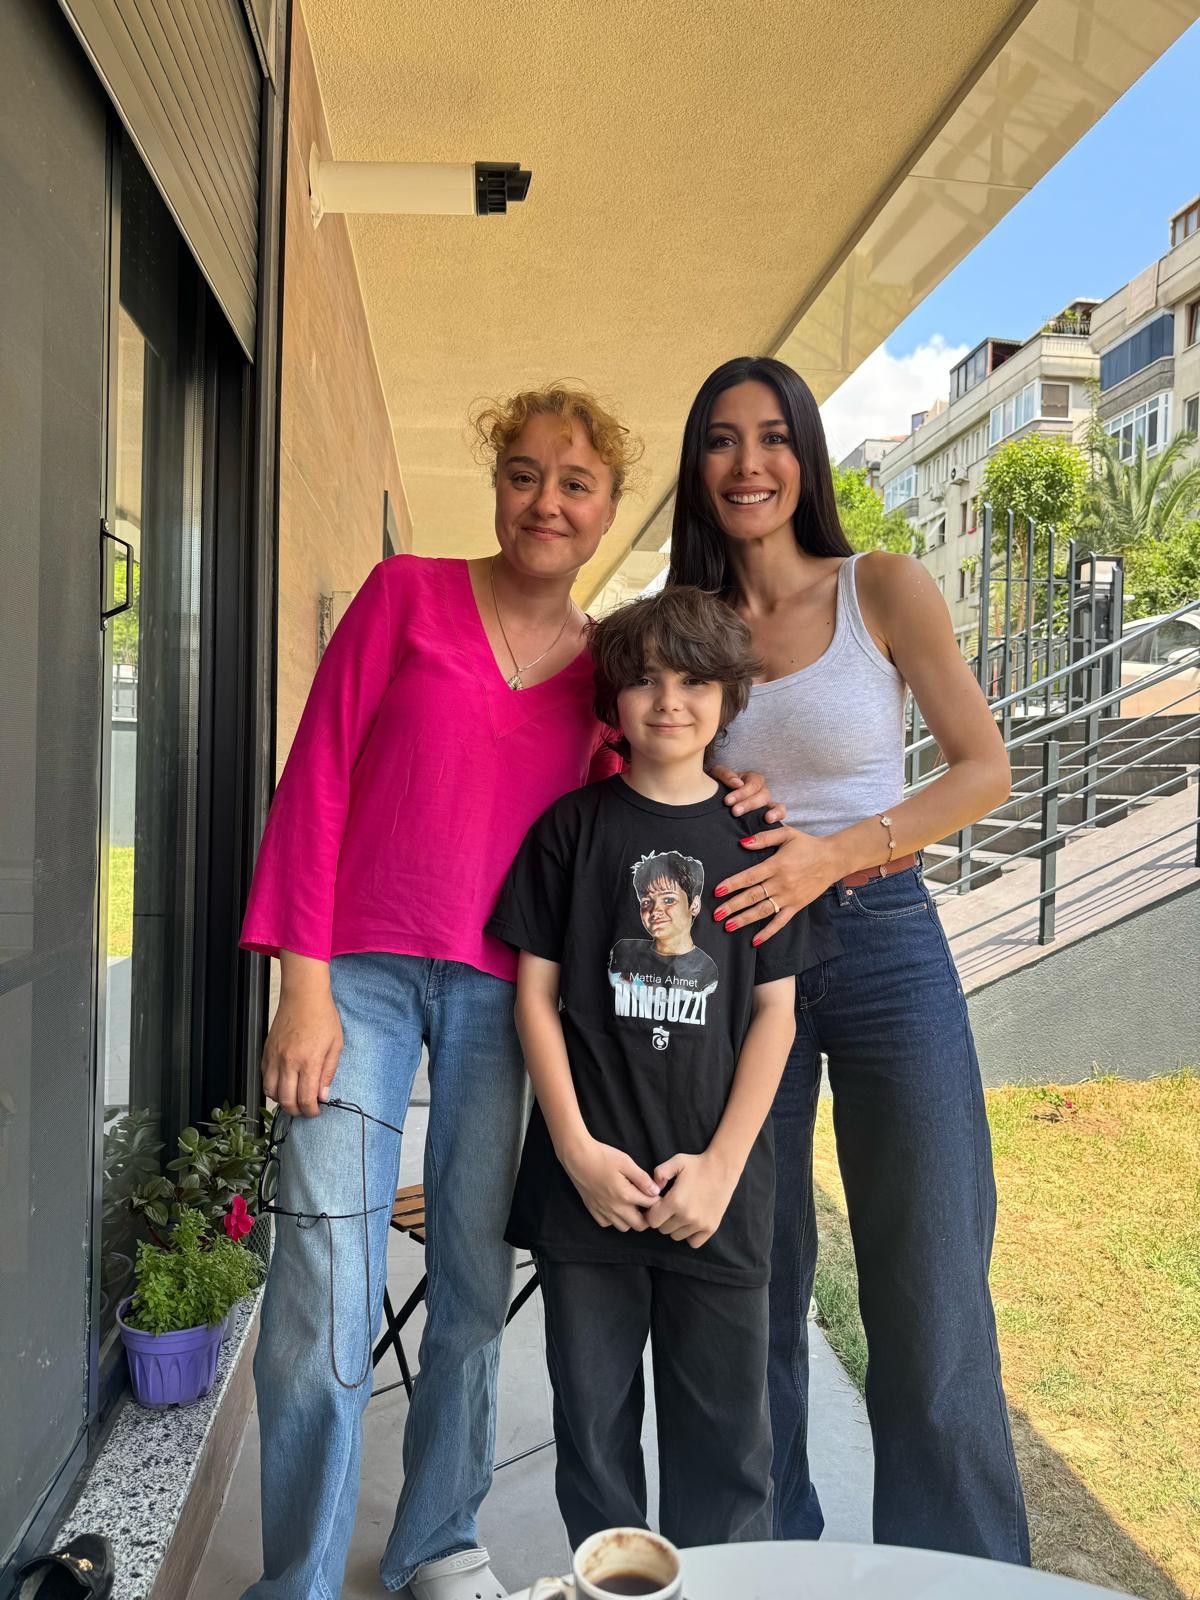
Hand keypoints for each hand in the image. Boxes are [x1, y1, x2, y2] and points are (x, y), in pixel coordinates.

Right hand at [262, 966, 342, 1116]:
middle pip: (286, 1100)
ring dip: (282, 1101)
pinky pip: (264, 1078)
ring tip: (294, 1099)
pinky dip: (272, 1087)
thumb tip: (323, 1095)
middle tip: (305, 1110)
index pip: (305, 1098)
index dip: (310, 1111)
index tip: (316, 1112)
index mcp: (308, 1061)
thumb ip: (328, 1072)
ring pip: (270, 1092)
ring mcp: (274, 1057)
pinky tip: (283, 1085)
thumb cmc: (322, 1017)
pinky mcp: (266, 1051)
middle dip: (296, 1111)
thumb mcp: (336, 1045)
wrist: (303, 996)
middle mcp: (288, 1062)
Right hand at [560, 1136, 660, 1231]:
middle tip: (647, 1204)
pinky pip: (607, 1223)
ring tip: (632, 1205)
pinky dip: (614, 1219)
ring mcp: (603, 1211)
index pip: (650, 1205)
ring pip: (623, 1227)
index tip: (657, 1193)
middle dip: (647, 1217)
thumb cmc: (602, 1156)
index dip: (657, 1199)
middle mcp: (615, 1208)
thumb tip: (656, 1191)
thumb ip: (643, 1179)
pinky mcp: (593, 1210)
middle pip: (639, 1225)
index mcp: (626, 1195)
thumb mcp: (626, 1162)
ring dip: (631, 1220)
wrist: (577, 1157)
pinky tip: (615, 1206)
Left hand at [645, 1152, 738, 1247]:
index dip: (652, 1212)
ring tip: (682, 1212)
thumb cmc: (697, 1165)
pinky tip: (691, 1222)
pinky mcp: (711, 1228)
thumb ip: (659, 1173)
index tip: (658, 1205)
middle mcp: (687, 1216)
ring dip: (676, 1227)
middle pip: (663, 1229)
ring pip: (676, 1236)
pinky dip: (690, 1235)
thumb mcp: (676, 1161)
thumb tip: (653, 1190)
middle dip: (663, 1219)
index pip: (652, 1220)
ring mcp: (699, 1224)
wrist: (723, 1168)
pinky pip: (693, 1242)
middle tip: (671, 1207)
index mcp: (675, 1201)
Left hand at [709, 764, 785, 824]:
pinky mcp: (770, 814)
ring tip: (764, 818)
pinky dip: (777, 814)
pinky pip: (780, 812)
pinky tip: (769, 820)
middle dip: (749, 804)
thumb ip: (726, 775)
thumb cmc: (718, 787)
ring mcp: (767, 803)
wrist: (716, 802)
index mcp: (751, 779)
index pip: (752, 783)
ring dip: (767, 811)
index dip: (741, 792)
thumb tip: (737, 783)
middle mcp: (761, 790)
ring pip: (774, 803)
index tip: (727, 801)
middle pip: (763, 794)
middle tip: (735, 812)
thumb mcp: (718, 776)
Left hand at [713, 825, 841, 943]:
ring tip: (728, 926)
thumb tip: (742, 842)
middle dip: (732, 906)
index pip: (750, 877)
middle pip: (752, 896)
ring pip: (763, 910)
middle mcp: (781, 883)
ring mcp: (789, 896)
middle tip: (716, 914)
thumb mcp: (786, 834)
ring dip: (744, 919)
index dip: (732, 884)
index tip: (718, 891)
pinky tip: (755, 940)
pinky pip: (780, 921)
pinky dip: (768, 932)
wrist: (833, 859)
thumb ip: (764, 838)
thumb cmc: (807, 845)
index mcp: (776, 865)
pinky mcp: (796, 906)